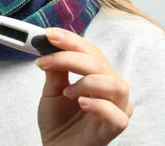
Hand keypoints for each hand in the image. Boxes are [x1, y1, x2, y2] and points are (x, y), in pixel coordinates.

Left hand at [36, 28, 133, 145]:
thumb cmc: (58, 120)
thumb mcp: (51, 89)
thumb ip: (54, 69)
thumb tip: (47, 45)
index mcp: (98, 75)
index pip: (90, 51)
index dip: (70, 41)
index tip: (49, 35)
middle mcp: (110, 88)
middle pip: (100, 64)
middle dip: (71, 57)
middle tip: (47, 61)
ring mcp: (116, 108)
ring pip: (115, 85)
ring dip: (87, 82)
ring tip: (67, 91)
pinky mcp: (115, 128)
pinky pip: (117, 115)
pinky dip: (99, 106)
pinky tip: (82, 103)